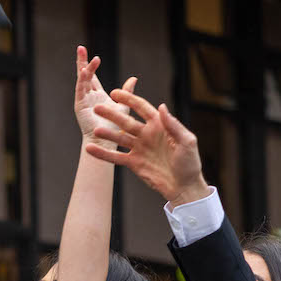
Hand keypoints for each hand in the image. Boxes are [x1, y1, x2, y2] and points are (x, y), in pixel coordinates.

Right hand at [73, 47, 137, 143]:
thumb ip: (127, 91)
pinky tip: (84, 71)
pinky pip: (80, 90)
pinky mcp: (80, 106)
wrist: (109, 143)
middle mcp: (88, 96)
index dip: (91, 64)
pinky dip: (81, 80)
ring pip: (82, 80)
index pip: (92, 75)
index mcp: (97, 94)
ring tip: (85, 55)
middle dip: (81, 61)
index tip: (90, 52)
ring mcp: (82, 100)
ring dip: (83, 67)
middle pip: (83, 74)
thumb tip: (134, 78)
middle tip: (81, 47)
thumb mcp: (124, 104)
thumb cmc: (116, 127)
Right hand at [84, 91, 208, 204]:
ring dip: (107, 133)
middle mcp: (146, 134)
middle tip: (97, 108)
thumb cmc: (190, 163)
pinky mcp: (133, 162)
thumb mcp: (187, 141)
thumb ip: (173, 125)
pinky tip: (90, 149)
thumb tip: (161, 106)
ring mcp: (138, 148)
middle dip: (112, 114)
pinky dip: (103, 154)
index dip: (129, 99)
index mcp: (159, 125)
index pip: (142, 108)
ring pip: (118, 138)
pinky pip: (115, 156)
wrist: (184, 187)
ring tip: (94, 129)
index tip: (115, 93)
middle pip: (126, 121)